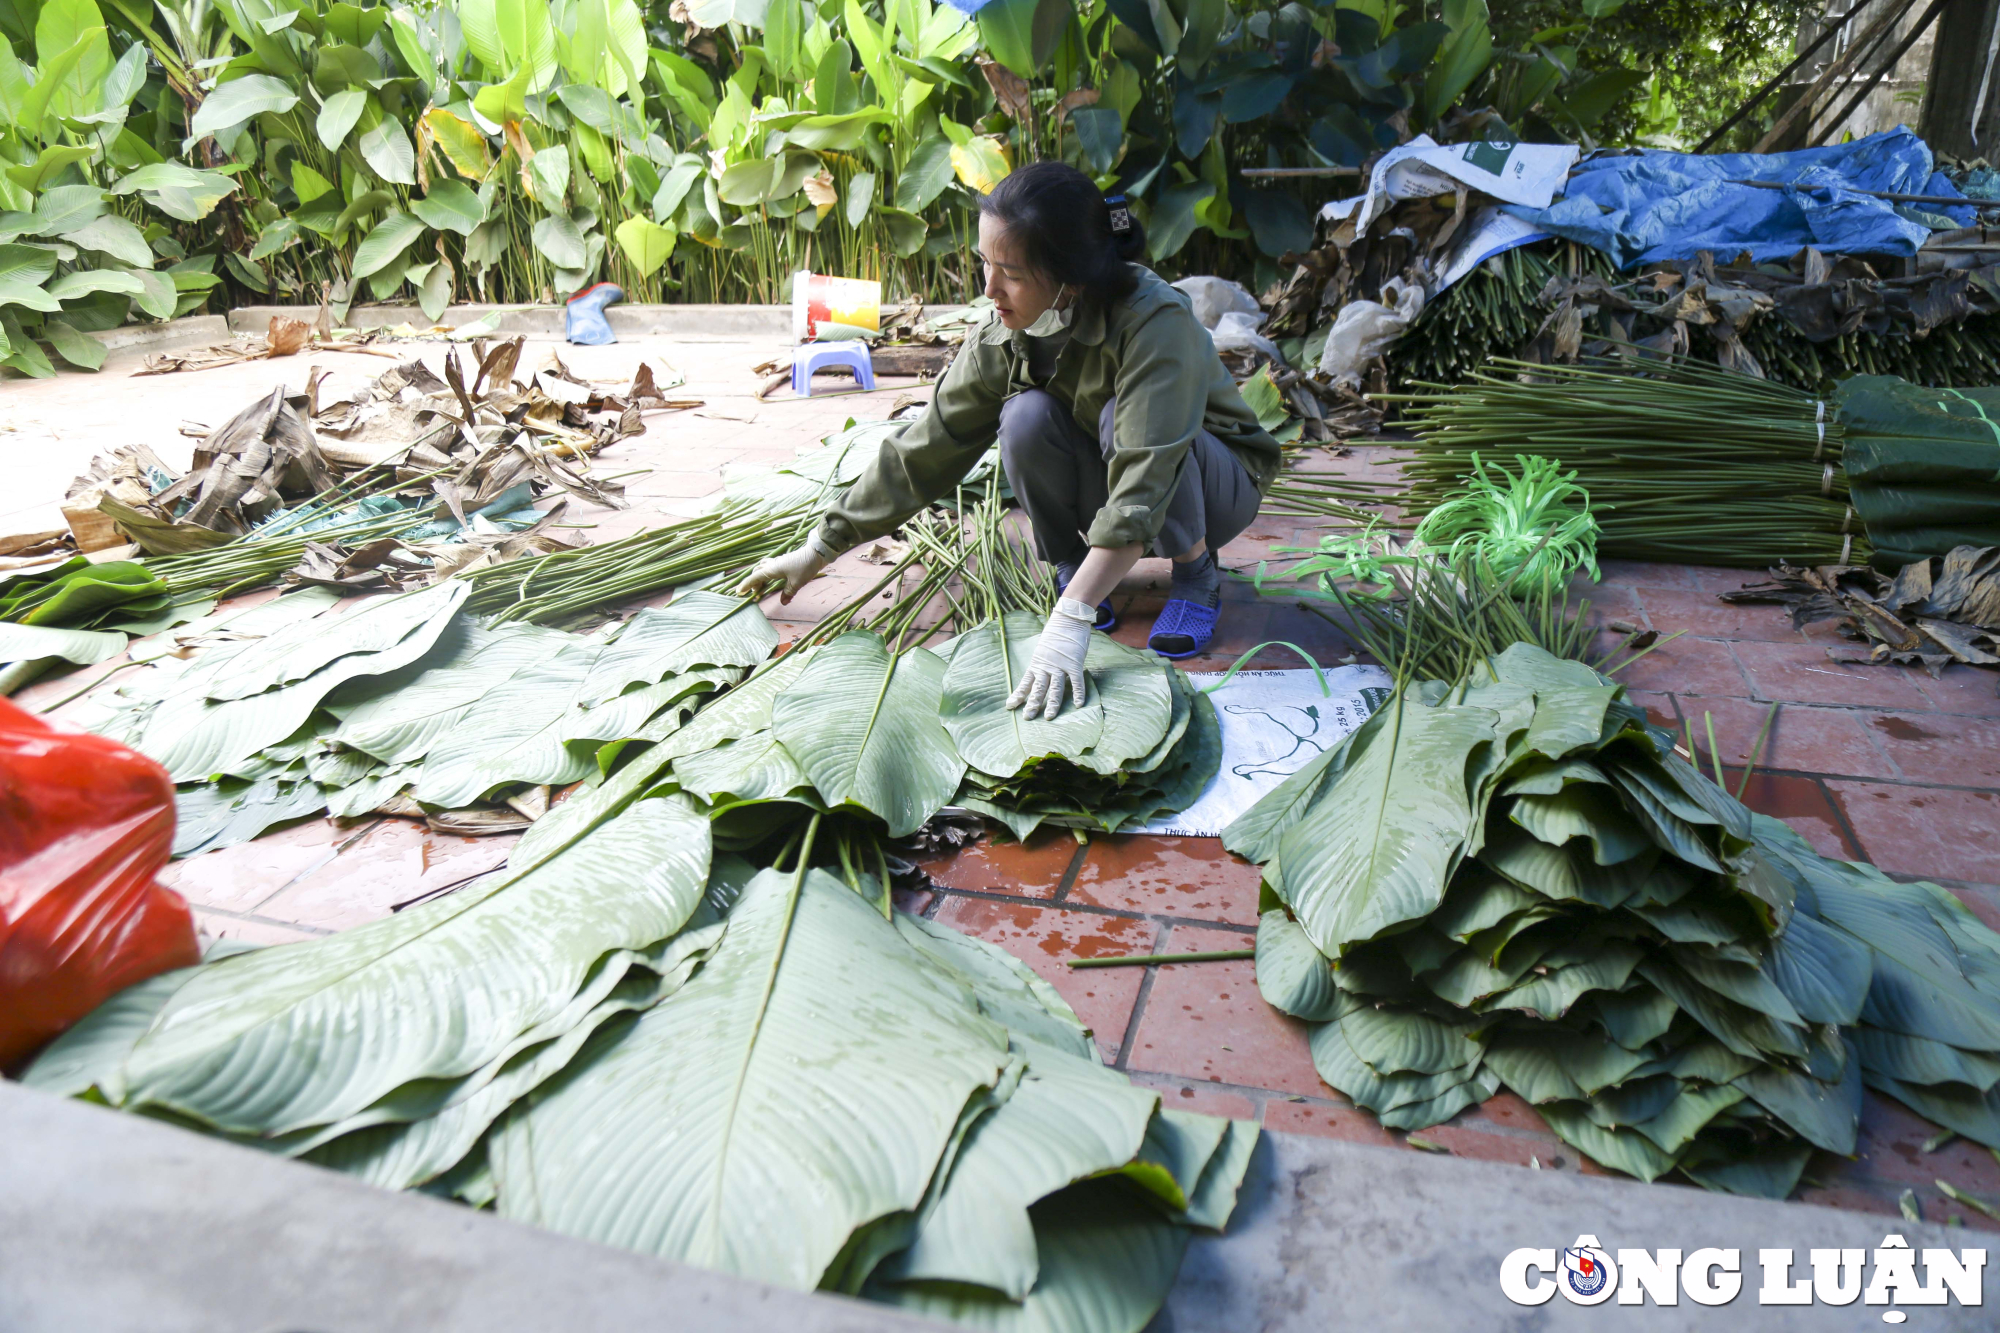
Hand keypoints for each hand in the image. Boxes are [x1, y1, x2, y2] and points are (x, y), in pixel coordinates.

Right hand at [738, 543, 827, 602]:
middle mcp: (773, 564)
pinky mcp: (784, 561)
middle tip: (755, 593)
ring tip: (762, 587)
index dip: (746, 585)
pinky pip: (770, 567)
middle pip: (757, 572)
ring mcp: (778, 562)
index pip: (755, 578)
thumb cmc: (805, 567)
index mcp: (772, 569)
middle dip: (753, 582)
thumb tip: (782, 602)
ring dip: (760, 577)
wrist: (817, 553)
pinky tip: (773, 579)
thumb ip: (788, 593)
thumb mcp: (797, 583)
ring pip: (763, 568)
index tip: (739, 592)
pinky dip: (767, 573)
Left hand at [1007, 599, 1094, 719]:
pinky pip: (1077, 682)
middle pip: (1038, 689)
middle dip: (1032, 704)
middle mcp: (1046, 666)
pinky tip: (1079, 705)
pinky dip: (1078, 693)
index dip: (1018, 695)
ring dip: (1052, 704)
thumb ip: (1042, 661)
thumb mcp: (1043, 648)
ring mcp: (1061, 666)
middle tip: (1027, 718)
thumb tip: (1041, 671)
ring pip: (1055, 689)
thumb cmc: (1056, 632)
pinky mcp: (1075, 664)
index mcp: (1037, 663)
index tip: (1010, 706)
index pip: (1025, 683)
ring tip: (1048, 717)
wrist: (1068, 618)